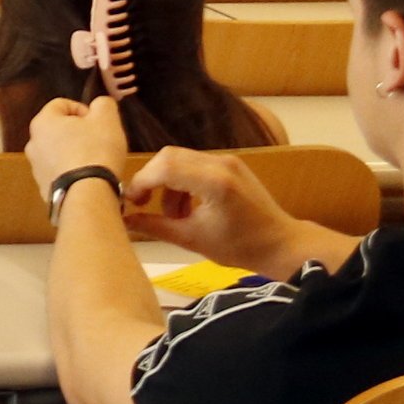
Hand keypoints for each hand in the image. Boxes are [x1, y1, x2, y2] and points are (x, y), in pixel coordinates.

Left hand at [20, 94, 133, 196]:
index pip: (61, 104)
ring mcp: (35, 167)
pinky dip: (73, 171)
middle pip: (59, 129)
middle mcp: (32, 143)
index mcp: (42, 122)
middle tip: (99, 140)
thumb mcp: (107, 119)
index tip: (98, 122)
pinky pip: (60, 172)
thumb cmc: (95, 150)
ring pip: (59, 151)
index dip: (83, 109)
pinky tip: (88, 176)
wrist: (86, 194)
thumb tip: (99, 105)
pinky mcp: (43, 187)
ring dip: (76, 152)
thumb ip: (103, 105)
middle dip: (80, 132)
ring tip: (96, 160)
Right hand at [122, 145, 299, 266]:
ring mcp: (227, 161)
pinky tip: (187, 208)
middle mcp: (221, 164)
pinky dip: (182, 182)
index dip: (141, 183)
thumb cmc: (239, 247)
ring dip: (167, 183)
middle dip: (150, 179)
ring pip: (180, 159)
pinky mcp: (230, 165)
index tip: (131, 203)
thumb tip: (123, 220)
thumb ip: (154, 226)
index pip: (164, 168)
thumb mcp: (191, 239)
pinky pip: (195, 164)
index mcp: (214, 183)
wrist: (280, 243)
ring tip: (172, 214)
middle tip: (143, 204)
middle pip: (169, 156)